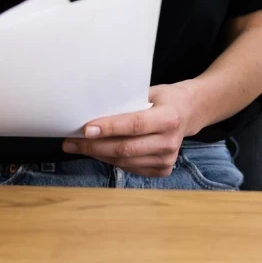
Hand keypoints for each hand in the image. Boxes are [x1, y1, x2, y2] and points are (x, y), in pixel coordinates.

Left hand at [62, 83, 196, 177]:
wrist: (190, 111)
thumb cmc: (166, 98)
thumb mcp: (152, 92)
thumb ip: (129, 103)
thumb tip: (95, 112)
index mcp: (169, 117)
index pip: (134, 125)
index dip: (109, 128)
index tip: (85, 129)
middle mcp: (170, 141)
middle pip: (125, 148)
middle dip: (94, 146)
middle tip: (71, 141)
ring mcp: (167, 158)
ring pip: (123, 161)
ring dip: (98, 154)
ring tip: (78, 147)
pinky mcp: (162, 170)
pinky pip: (129, 168)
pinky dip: (111, 160)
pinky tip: (99, 152)